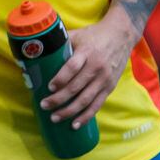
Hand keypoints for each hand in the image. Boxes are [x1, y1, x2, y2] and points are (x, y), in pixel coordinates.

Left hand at [40, 13, 136, 129]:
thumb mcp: (78, 34)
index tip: (49, 87)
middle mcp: (96, 67)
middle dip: (58, 99)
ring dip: (69, 111)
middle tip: (44, 105)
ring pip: (85, 99)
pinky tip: (75, 124)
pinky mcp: (109, 87)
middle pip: (76, 87)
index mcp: (86, 52)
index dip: (60, 79)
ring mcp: (104, 79)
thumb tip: (37, 51)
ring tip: (55, 117)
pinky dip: (85, 116)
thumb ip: (61, 43)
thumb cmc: (94, 35)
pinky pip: (96, 105)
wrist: (121, 35)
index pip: (72, 67)